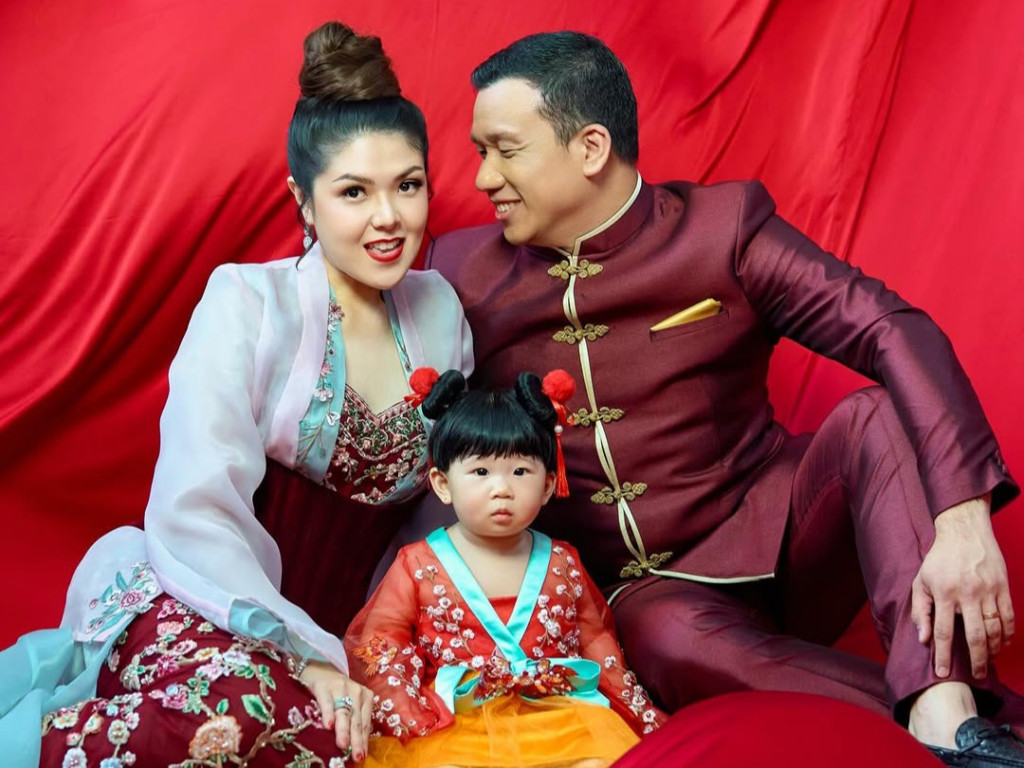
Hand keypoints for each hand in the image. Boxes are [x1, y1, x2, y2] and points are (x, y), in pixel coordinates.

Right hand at [299, 660, 373, 761]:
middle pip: (357, 720)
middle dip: (356, 740)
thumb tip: (355, 748)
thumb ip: (353, 720)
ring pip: (344, 712)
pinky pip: (327, 702)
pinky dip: (328, 714)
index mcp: (366, 697)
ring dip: (344, 730)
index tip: (363, 757)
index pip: (365, 723)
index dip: (364, 741)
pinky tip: (328, 726)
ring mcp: (341, 687)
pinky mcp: (324, 686)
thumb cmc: (336, 692)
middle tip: (357, 756)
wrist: (319, 669)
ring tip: (343, 745)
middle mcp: (356, 691)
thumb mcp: (349, 703)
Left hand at [911, 495, 1014, 679]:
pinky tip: (1003, 643)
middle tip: (977, 676)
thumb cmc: (939, 560)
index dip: (942, 655)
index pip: (942, 631)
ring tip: (989, 661)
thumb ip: (920, 611)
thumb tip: (923, 639)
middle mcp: (967, 594)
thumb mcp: (921, 582)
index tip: (943, 673)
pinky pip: (1009, 616)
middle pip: (975, 636)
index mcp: (944, 593)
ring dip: (994, 649)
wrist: (964, 532)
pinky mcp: (1003, 587)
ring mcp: (988, 591)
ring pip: (995, 629)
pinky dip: (1008, 634)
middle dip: (976, 660)